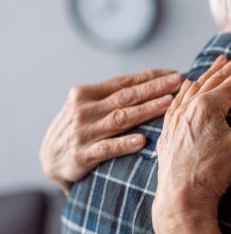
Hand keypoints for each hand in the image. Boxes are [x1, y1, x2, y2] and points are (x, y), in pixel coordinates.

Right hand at [40, 69, 182, 193]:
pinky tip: (143, 140)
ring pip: (121, 119)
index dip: (150, 77)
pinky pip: (107, 148)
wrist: (49, 160)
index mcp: (86, 94)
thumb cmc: (79, 129)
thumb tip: (150, 84)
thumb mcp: (88, 107)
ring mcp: (83, 132)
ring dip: (147, 110)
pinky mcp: (82, 155)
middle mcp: (83, 110)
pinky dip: (125, 144)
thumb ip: (112, 97)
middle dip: (155, 88)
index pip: (124, 82)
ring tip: (169, 104)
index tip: (173, 73)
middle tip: (179, 82)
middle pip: (126, 96)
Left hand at [152, 50, 230, 233]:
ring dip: (209, 74)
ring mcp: (175, 120)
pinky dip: (186, 91)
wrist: (180, 200)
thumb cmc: (211, 173)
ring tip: (218, 63)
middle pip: (214, 79)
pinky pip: (177, 102)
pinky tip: (186, 88)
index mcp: (207, 106)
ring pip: (194, 88)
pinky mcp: (168, 133)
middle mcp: (188, 107)